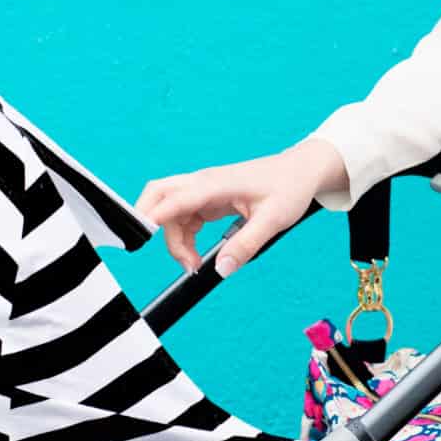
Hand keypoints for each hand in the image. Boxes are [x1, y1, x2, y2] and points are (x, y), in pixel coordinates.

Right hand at [135, 139, 347, 276]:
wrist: (300, 171)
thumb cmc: (289, 188)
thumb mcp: (272, 221)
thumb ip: (246, 246)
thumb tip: (222, 269)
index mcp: (215, 184)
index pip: (174, 198)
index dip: (152, 216)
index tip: (141, 237)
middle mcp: (204, 183)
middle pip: (158, 195)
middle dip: (150, 223)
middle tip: (167, 253)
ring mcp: (204, 190)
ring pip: (169, 210)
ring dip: (172, 238)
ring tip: (193, 263)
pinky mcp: (208, 198)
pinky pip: (183, 216)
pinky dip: (183, 236)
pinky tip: (196, 253)